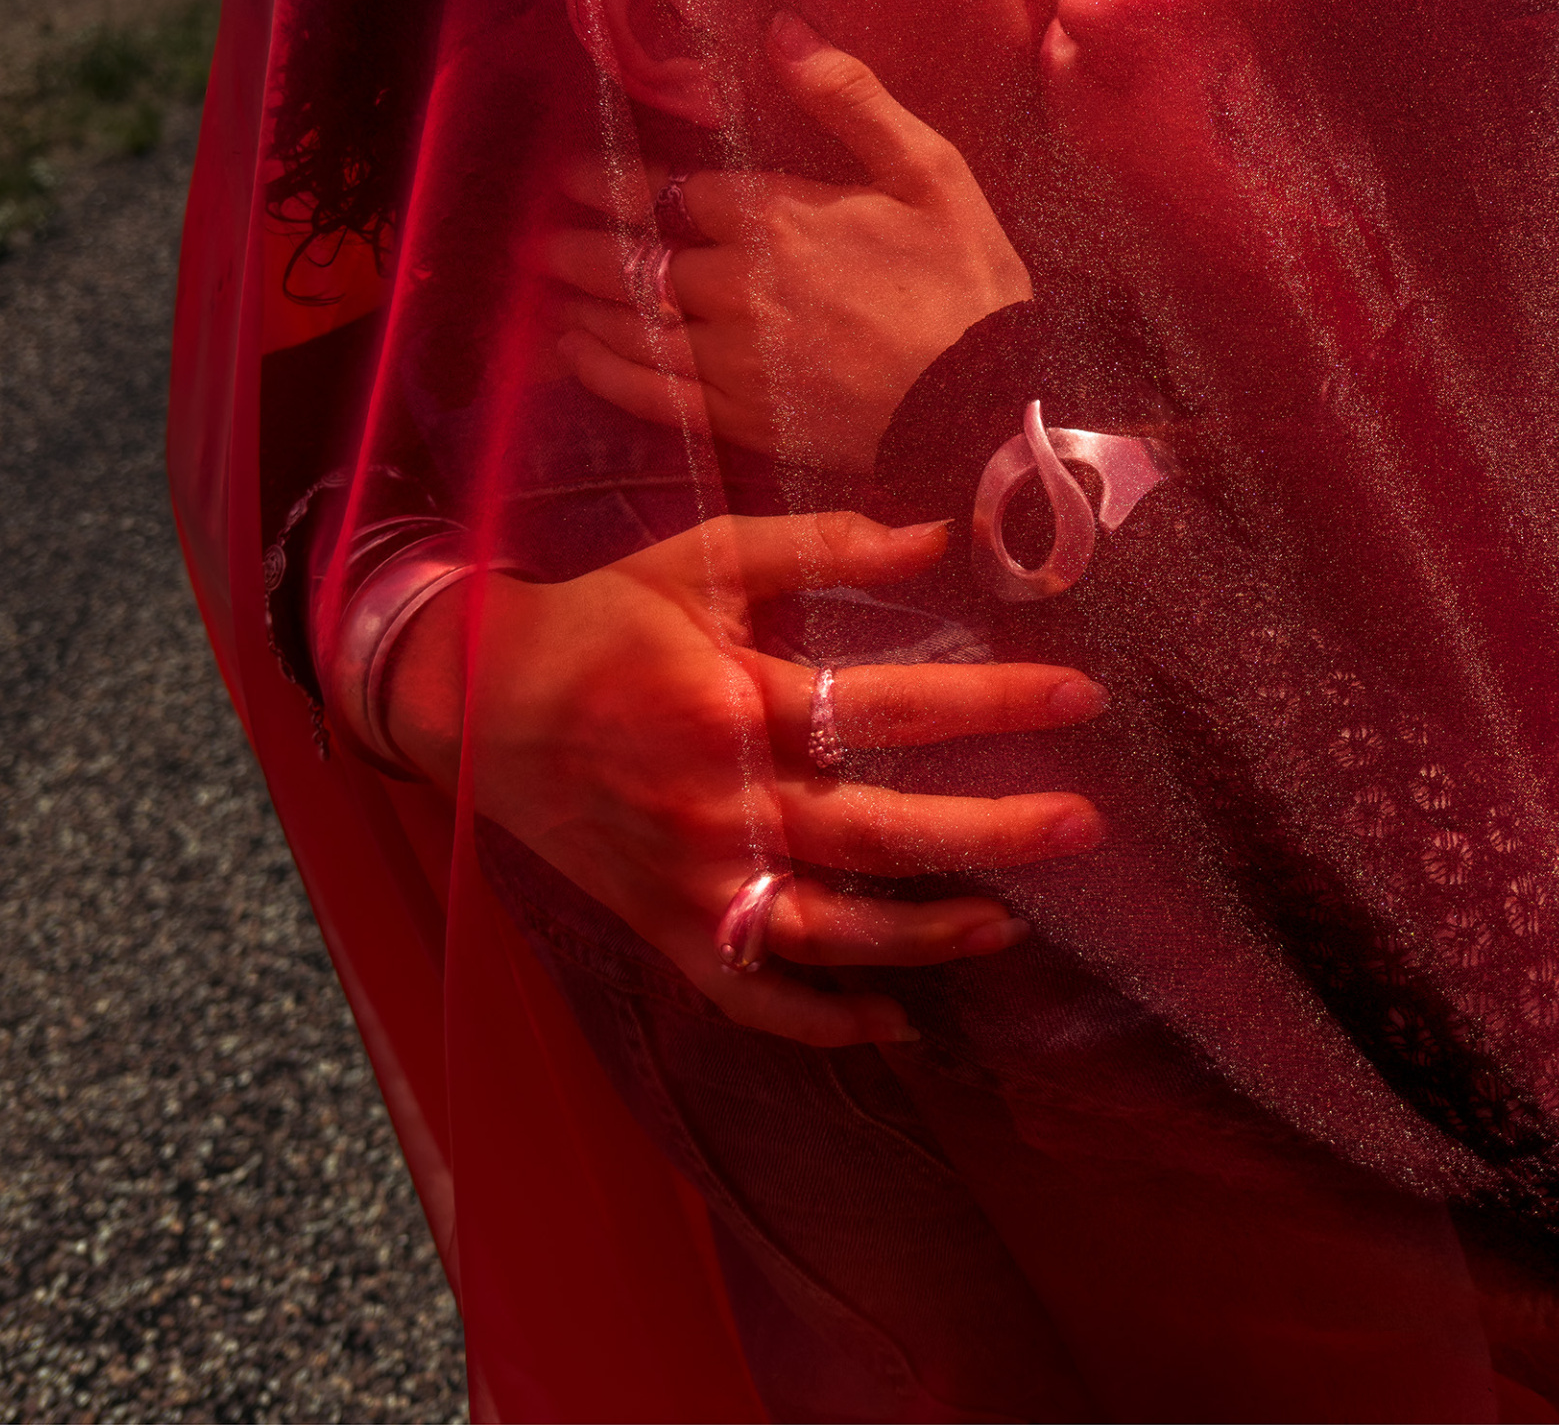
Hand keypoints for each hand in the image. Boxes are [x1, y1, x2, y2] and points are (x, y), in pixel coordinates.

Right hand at [383, 511, 1106, 1046]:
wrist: (474, 704)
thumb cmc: (603, 621)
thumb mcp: (701, 557)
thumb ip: (820, 544)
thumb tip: (941, 536)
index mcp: (733, 703)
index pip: (889, 704)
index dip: (992, 701)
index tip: (1079, 697)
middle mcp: (721, 803)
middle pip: (880, 832)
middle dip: (992, 832)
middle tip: (1084, 827)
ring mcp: (695, 880)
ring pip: (831, 930)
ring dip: (927, 935)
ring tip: (1010, 925)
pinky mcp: (668, 929)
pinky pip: (754, 996)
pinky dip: (824, 1021)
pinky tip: (896, 1022)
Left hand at [540, 13, 1029, 474]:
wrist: (985, 403)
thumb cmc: (966, 281)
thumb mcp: (928, 170)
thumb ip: (849, 98)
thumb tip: (783, 29)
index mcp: (775, 216)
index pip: (669, 190)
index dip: (613, 180)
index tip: (572, 175)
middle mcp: (735, 284)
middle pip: (635, 256)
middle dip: (581, 242)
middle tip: (544, 234)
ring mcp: (731, 356)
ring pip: (632, 321)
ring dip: (583, 299)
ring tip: (550, 283)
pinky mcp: (741, 417)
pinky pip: (652, 392)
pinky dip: (606, 371)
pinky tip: (577, 354)